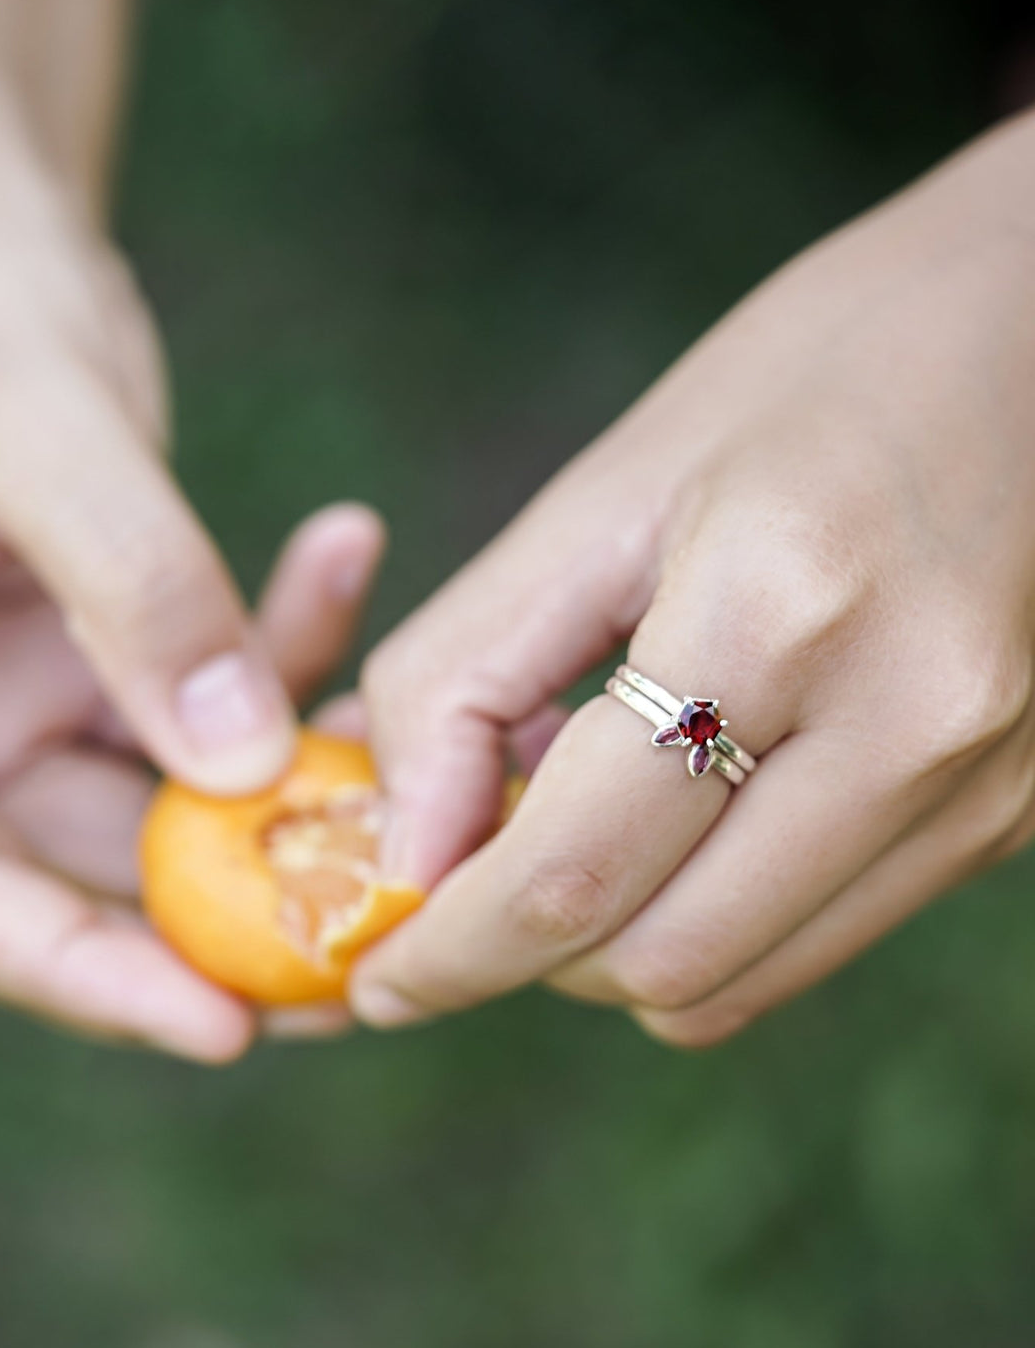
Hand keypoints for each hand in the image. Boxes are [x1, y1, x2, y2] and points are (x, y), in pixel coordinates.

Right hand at [0, 70, 384, 1058]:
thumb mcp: (33, 418)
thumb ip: (131, 587)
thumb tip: (244, 769)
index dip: (74, 974)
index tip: (220, 1027)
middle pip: (67, 872)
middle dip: (224, 906)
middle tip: (372, 933)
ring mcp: (12, 684)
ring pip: (160, 795)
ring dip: (284, 778)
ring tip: (407, 742)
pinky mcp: (95, 640)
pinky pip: (202, 692)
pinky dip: (280, 647)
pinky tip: (346, 554)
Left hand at [350, 109, 1034, 1045]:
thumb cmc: (816, 368)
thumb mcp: (612, 486)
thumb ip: (473, 670)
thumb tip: (402, 844)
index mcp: (780, 610)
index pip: (577, 872)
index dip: (451, 952)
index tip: (377, 979)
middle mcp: (909, 724)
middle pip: (660, 961)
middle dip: (528, 954)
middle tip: (469, 878)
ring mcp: (984, 781)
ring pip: (740, 979)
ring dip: (619, 943)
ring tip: (581, 824)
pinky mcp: (1016, 808)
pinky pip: (818, 934)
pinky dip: (713, 914)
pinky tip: (684, 814)